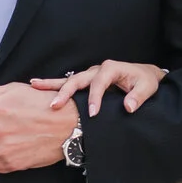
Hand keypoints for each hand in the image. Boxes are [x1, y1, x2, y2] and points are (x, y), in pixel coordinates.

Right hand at [29, 61, 166, 115]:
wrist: (144, 75)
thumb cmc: (145, 81)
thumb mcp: (147, 87)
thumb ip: (138, 97)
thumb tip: (128, 107)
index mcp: (111, 69)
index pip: (99, 83)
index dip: (95, 98)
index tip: (92, 113)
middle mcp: (97, 69)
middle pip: (78, 80)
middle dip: (65, 92)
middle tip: (55, 105)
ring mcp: (90, 74)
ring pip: (69, 80)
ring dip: (52, 85)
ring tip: (34, 85)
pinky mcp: (87, 80)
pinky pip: (69, 83)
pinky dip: (54, 85)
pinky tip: (37, 86)